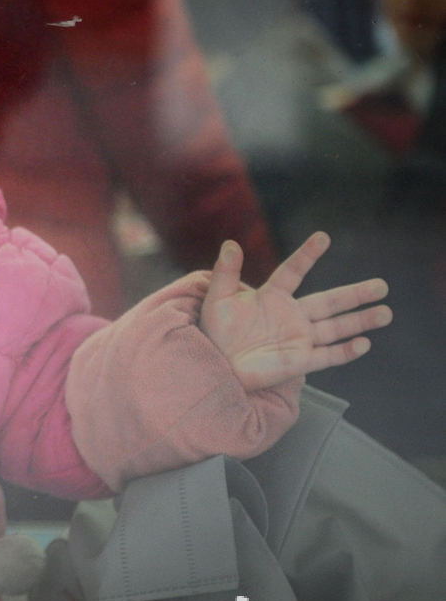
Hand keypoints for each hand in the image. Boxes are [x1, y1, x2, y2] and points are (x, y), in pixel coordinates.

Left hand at [199, 232, 391, 391]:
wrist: (215, 363)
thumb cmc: (214, 331)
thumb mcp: (217, 299)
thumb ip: (225, 272)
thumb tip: (230, 243)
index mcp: (272, 296)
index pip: (293, 271)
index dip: (307, 255)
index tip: (323, 237)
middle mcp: (291, 315)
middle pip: (329, 301)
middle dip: (355, 294)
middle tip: (382, 285)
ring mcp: (298, 338)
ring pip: (336, 328)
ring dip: (360, 321)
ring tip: (386, 312)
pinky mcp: (299, 360)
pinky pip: (327, 356)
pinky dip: (345, 351)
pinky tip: (363, 343)